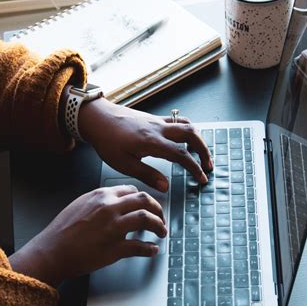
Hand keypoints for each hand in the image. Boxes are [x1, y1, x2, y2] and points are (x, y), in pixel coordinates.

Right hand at [9, 185, 165, 285]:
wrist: (51, 251)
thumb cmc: (62, 231)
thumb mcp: (80, 204)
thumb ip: (100, 201)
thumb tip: (116, 202)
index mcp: (101, 196)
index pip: (131, 190)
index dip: (144, 198)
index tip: (148, 205)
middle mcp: (109, 208)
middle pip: (144, 201)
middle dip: (158, 209)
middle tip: (161, 217)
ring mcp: (113, 228)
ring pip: (147, 219)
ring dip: (159, 226)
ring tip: (161, 232)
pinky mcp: (114, 248)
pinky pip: (140, 247)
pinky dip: (150, 249)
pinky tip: (152, 250)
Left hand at [78, 98, 212, 191]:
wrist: (98, 119)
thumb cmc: (107, 141)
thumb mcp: (124, 164)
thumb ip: (147, 175)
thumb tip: (165, 186)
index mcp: (152, 142)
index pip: (182, 155)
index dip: (195, 168)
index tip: (201, 178)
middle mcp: (159, 129)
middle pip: (191, 134)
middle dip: (204, 150)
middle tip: (208, 165)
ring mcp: (157, 121)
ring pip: (187, 124)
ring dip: (198, 138)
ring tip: (201, 153)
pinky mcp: (154, 118)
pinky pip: (177, 120)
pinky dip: (187, 129)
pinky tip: (185, 139)